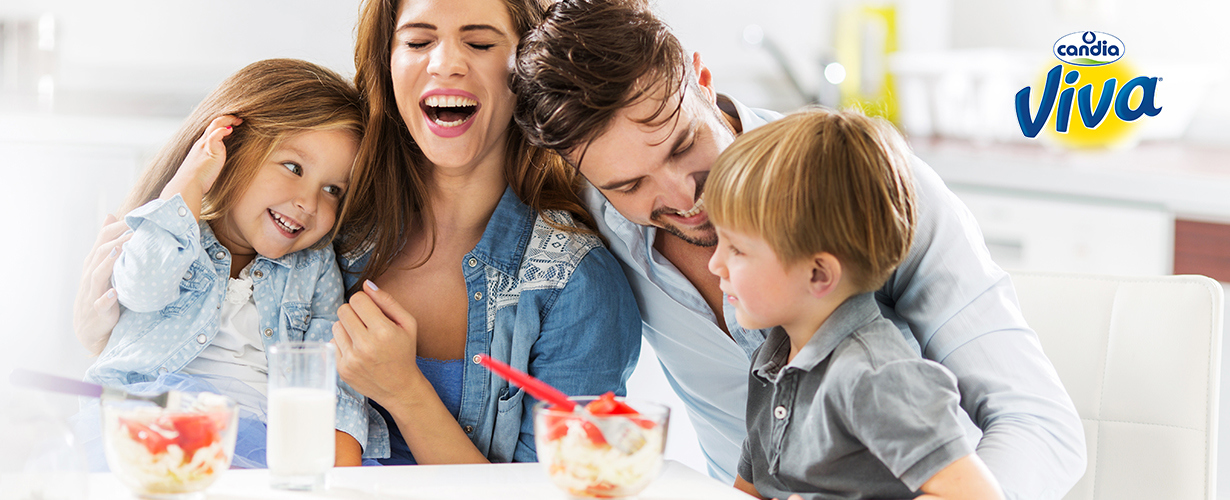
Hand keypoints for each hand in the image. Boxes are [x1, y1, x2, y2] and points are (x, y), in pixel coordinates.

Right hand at [73, 214, 132, 355]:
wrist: (89, 328)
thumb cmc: (100, 292)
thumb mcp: (103, 266)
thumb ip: (107, 243)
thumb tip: (111, 216)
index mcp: (94, 262)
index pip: (103, 239)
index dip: (118, 226)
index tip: (137, 217)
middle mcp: (91, 275)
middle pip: (101, 253)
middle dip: (118, 241)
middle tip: (136, 230)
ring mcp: (93, 292)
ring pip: (97, 275)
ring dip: (109, 263)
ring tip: (120, 251)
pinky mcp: (98, 310)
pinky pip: (101, 303)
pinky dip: (107, 297)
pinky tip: (114, 292)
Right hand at [159, 115, 241, 217]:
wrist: (186, 185)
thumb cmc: (195, 181)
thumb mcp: (203, 168)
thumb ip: (210, 162)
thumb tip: (215, 164)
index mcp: (200, 147)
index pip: (210, 130)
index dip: (221, 125)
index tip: (232, 125)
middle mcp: (202, 143)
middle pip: (213, 124)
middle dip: (226, 119)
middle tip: (238, 119)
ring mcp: (205, 145)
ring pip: (215, 125)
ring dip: (227, 120)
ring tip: (238, 120)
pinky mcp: (210, 150)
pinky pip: (216, 135)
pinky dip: (222, 130)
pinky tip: (230, 129)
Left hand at [331, 280, 421, 403]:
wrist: (400, 388)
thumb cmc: (404, 352)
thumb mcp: (408, 324)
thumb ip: (388, 301)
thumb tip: (367, 284)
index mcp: (383, 331)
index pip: (357, 299)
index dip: (364, 301)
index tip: (371, 310)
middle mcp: (365, 345)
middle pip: (343, 310)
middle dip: (354, 312)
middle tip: (366, 323)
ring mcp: (351, 359)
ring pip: (336, 325)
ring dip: (347, 328)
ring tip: (362, 337)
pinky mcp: (342, 369)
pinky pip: (333, 343)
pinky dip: (344, 343)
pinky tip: (358, 351)